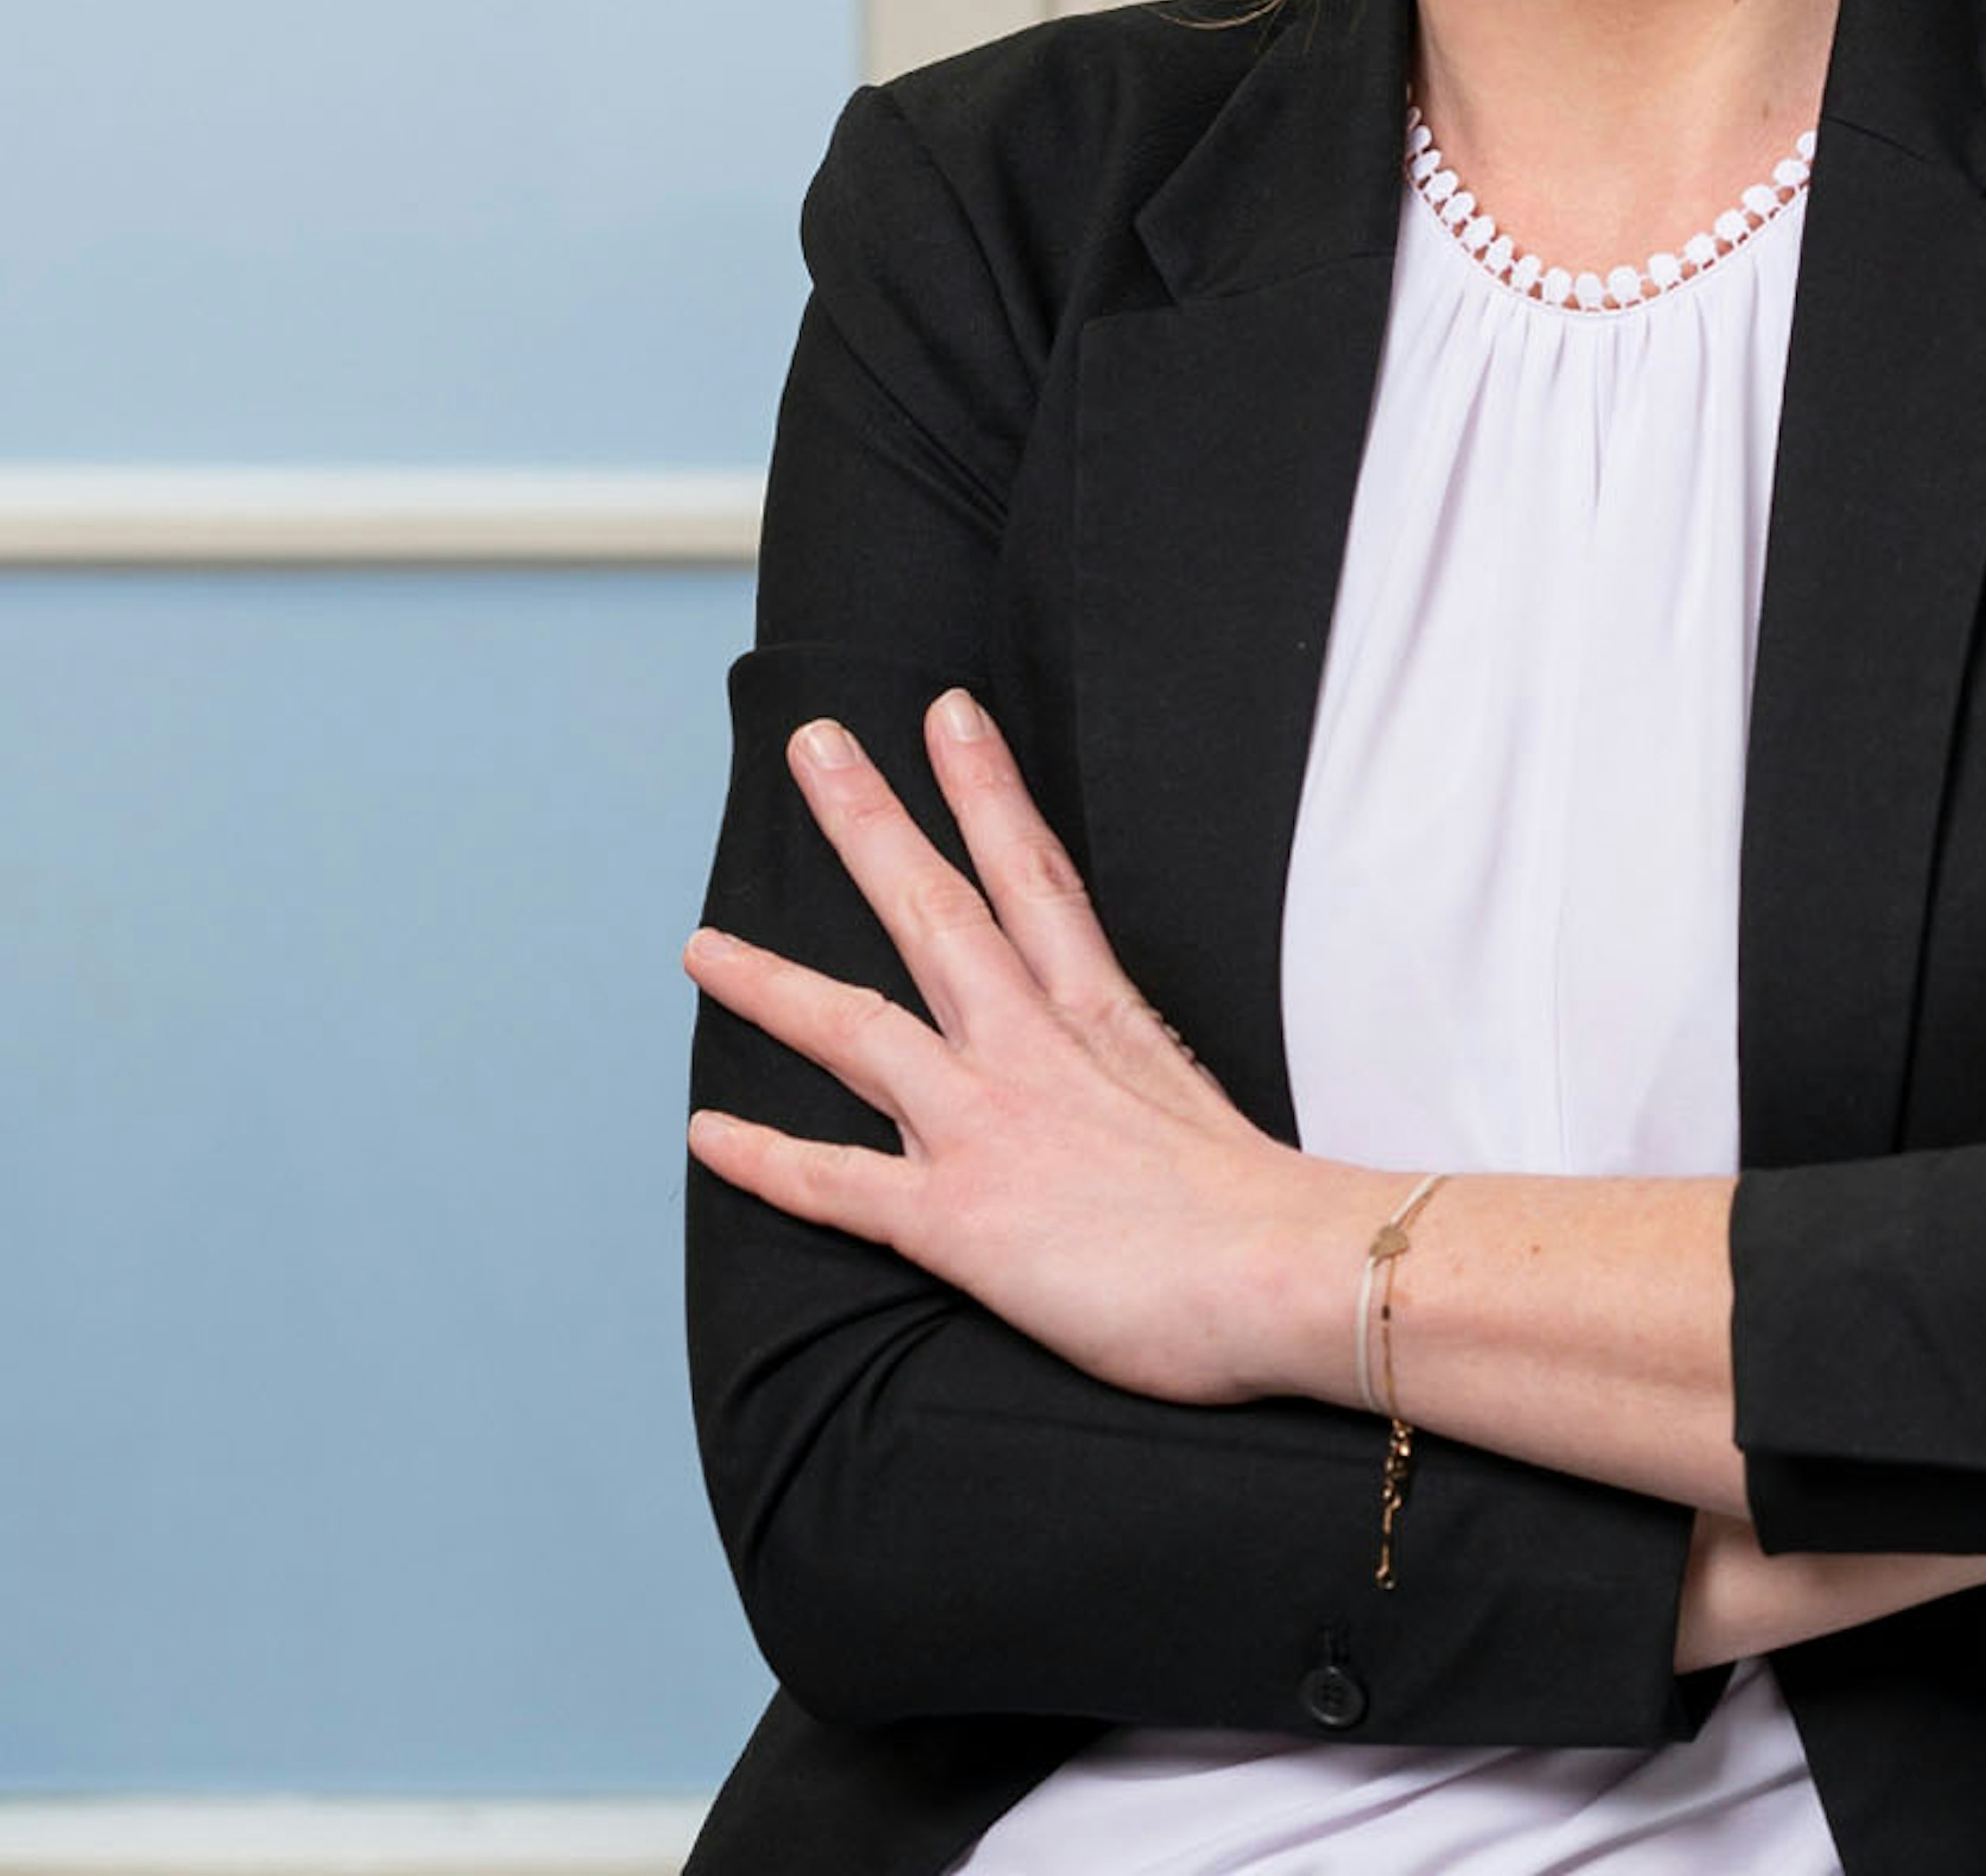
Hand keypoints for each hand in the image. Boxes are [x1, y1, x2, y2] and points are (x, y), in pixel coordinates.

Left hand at [682, 689, 1343, 1408]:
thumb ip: (1144, 1083)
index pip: (1035, 872)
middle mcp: (1032, 1047)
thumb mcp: (1201, 1103)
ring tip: (700, 946)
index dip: (985, 788)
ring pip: (856, 1028)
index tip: (949, 715)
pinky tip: (706, 1135)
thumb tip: (1133, 1097)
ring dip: (770, 983)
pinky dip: (765, 1159)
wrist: (1285, 1269)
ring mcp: (985, 1122)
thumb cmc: (1266, 1212)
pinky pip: (835, 1182)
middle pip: (933, 908)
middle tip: (813, 744)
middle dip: (867, 820)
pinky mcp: (957, 1215)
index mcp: (1103, 1014)